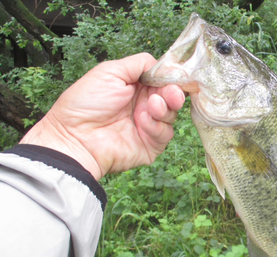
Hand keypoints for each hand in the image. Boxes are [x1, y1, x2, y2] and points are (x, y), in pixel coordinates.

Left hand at [20, 53, 184, 179]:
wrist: (75, 136)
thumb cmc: (86, 103)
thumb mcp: (111, 72)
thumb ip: (139, 64)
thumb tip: (163, 65)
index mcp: (136, 87)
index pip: (162, 80)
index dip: (171, 79)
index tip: (174, 77)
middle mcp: (144, 106)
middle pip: (172, 97)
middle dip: (174, 94)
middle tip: (171, 94)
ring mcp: (148, 126)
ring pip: (171, 115)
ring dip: (164, 109)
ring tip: (152, 106)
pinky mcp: (151, 145)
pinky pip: (165, 134)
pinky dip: (156, 126)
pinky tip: (141, 122)